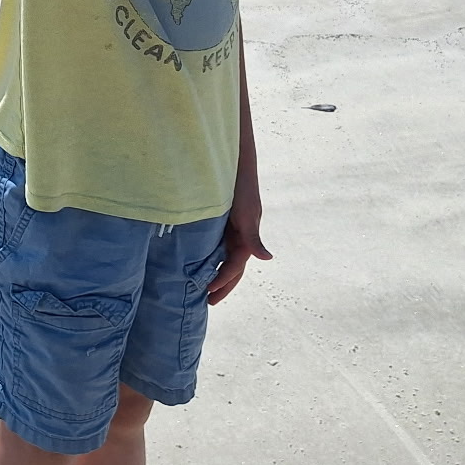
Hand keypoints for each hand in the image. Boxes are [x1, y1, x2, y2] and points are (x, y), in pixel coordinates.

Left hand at [206, 190, 271, 305]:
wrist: (233, 163)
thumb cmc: (242, 188)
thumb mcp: (247, 214)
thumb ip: (253, 237)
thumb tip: (267, 259)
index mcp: (246, 239)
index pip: (234, 267)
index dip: (223, 280)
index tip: (208, 292)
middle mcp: (239, 237)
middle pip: (231, 267)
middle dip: (222, 285)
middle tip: (208, 302)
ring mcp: (230, 230)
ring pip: (222, 257)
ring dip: (215, 272)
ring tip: (202, 287)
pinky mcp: (220, 222)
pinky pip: (215, 243)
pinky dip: (208, 255)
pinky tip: (197, 261)